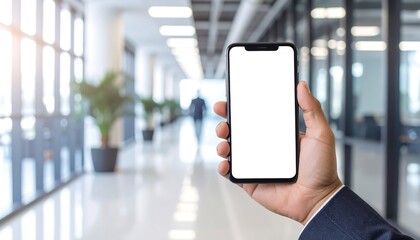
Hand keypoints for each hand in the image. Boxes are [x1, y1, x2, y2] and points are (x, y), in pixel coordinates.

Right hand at [214, 81, 342, 224]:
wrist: (318, 199)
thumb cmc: (322, 168)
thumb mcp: (320, 134)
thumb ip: (312, 109)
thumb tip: (301, 85)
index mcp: (276, 135)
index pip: (254, 117)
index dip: (240, 107)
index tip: (231, 98)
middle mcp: (263, 148)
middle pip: (237, 131)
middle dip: (225, 122)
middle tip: (223, 117)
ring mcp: (255, 165)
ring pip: (230, 150)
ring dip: (222, 143)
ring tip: (225, 143)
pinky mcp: (250, 181)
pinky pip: (231, 173)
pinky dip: (223, 167)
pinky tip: (225, 163)